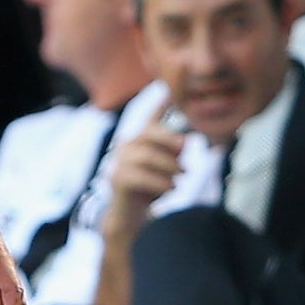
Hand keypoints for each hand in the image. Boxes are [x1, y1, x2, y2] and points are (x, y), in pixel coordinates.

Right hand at [101, 104, 185, 243]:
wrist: (131, 215)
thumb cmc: (151, 188)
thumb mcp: (166, 168)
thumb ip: (173, 153)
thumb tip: (184, 143)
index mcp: (141, 140)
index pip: (151, 118)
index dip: (161, 104)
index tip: (169, 89)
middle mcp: (127, 146)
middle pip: (148, 133)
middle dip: (169, 138)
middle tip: (187, 146)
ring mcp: (119, 161)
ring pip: (147, 156)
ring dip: (169, 167)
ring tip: (181, 178)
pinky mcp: (117, 178)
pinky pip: (141, 176)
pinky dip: (160, 182)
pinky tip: (171, 189)